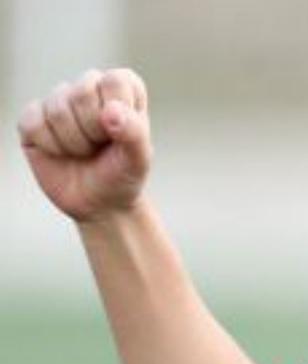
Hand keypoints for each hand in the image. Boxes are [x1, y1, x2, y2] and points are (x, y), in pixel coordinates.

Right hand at [18, 68, 152, 224]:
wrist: (99, 203)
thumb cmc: (122, 175)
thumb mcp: (139, 159)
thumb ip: (134, 132)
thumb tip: (111, 111)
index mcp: (121, 89)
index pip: (115, 80)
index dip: (117, 112)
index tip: (121, 134)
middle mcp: (89, 88)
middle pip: (82, 91)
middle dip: (93, 131)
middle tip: (100, 147)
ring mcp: (59, 102)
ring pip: (57, 109)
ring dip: (73, 142)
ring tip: (84, 152)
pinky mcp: (33, 119)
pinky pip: (32, 123)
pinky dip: (49, 146)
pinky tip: (61, 153)